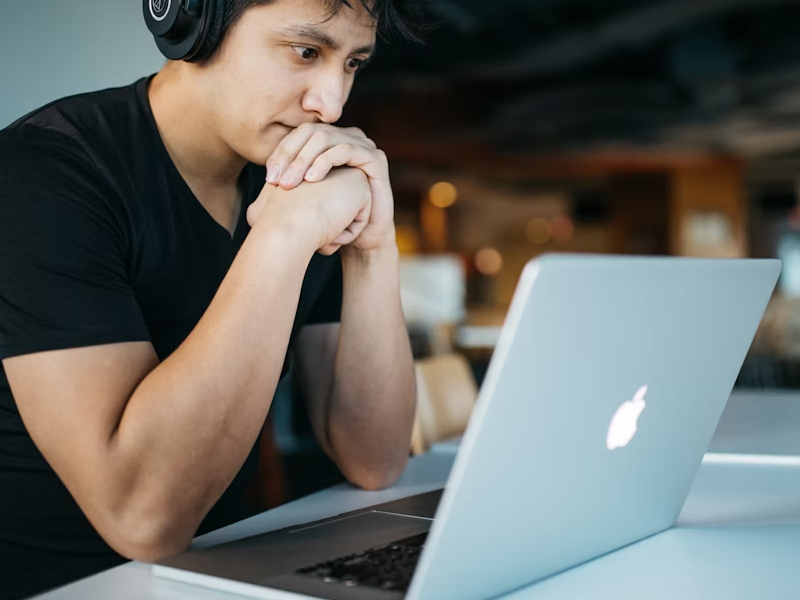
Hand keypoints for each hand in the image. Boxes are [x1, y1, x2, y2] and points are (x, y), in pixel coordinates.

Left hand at [266, 123, 395, 253]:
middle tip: (276, 181)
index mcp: (330, 142)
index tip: (268, 178)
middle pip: (310, 132)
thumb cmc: (332, 219)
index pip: (299, 135)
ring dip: (303, 160)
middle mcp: (346, 138)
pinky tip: (312, 180)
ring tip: (290, 183)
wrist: (362, 239)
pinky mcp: (375, 157)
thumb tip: (262, 180)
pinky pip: (346, 149)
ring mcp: (363, 145)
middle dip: (290, 156)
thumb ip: (288, 182)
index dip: (281, 152)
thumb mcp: (305, 198)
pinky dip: (325, 162)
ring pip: (325, 138)